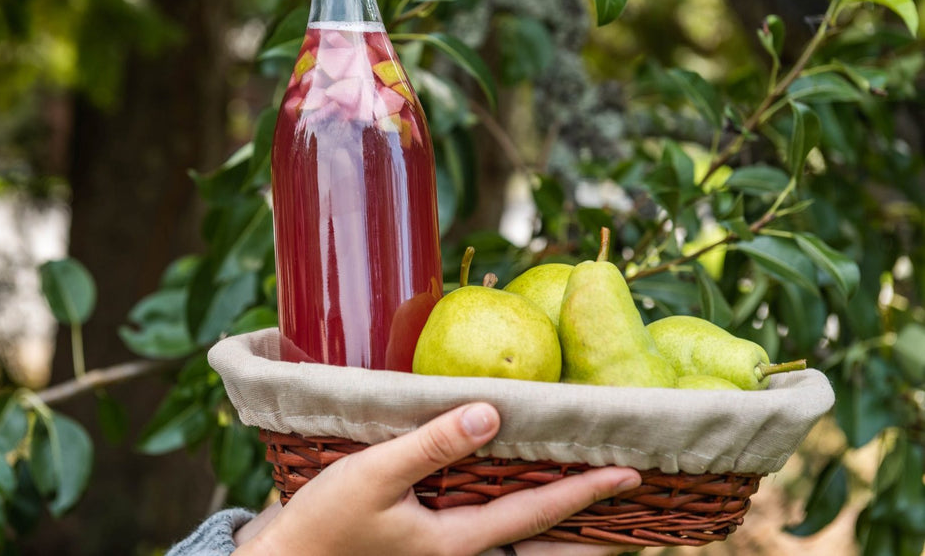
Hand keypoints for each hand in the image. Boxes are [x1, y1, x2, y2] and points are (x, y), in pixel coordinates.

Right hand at [233, 403, 641, 555]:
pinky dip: (513, 506)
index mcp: (457, 540)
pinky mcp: (426, 536)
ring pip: (516, 533)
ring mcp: (444, 547)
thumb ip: (432, 445)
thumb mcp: (375, 475)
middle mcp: (460, 549)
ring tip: (586, 486)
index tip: (630, 473)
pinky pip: (487, 523)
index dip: (586, 492)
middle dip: (586, 521)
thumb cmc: (326, 522)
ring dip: (553, 512)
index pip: (538, 513)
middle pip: (539, 537)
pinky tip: (512, 480)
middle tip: (626, 489)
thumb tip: (491, 414)